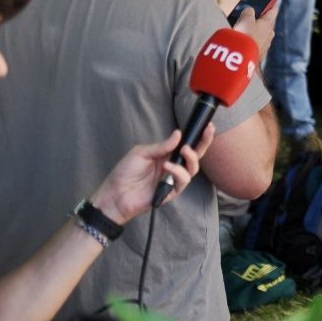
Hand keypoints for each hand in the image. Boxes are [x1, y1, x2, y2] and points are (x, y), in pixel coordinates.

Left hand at [89, 126, 214, 224]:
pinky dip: (178, 172)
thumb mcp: (142, 153)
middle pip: (195, 156)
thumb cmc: (125, 173)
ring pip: (193, 168)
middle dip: (204, 143)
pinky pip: (182, 181)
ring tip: (183, 150)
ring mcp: (173, 180)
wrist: (114, 194)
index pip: (186, 145)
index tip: (207, 126)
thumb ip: (162, 146)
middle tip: (207, 132)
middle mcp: (173, 167)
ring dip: (191, 158)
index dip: (197, 137)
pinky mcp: (171, 192)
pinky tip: (167, 166)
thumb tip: (179, 134)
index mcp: (166, 155)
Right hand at [234, 0, 280, 57]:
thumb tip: (250, 11)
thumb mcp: (245, 18)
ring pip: (260, 34)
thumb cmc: (245, 35)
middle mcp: (269, 34)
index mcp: (269, 24)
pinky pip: (254, 44)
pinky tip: (242, 41)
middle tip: (249, 15)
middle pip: (266, 23)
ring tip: (242, 29)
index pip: (273, 10)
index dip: (270, 4)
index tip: (270, 0)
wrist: (242, 57)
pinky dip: (249, 41)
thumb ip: (248, 11)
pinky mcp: (258, 54)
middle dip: (259, 19)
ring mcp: (265, 45)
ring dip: (253, 31)